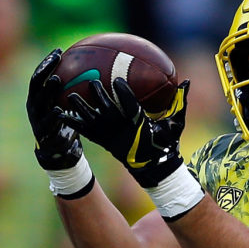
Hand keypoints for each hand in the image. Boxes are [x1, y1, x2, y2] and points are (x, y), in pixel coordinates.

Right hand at [27, 49, 84, 170]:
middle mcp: (34, 106)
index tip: (58, 51)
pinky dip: (53, 115)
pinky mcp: (42, 133)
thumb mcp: (66, 106)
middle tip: (56, 60)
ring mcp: (37, 119)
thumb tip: (92, 73)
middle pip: (37, 84)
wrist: (58, 151)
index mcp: (38, 97)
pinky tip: (59, 109)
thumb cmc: (65, 124)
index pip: (40, 75)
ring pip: (40, 101)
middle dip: (45, 70)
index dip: (47, 63)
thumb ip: (72, 92)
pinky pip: (47, 122)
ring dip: (48, 90)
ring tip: (56, 80)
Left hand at [62, 77, 189, 187]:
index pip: (131, 108)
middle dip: (99, 95)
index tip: (118, 80)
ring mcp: (111, 137)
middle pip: (108, 111)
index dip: (123, 94)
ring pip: (93, 120)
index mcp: (140, 125)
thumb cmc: (165, 142)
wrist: (154, 167)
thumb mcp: (176, 123)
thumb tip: (188, 82)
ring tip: (70, 95)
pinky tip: (61, 113)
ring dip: (82, 108)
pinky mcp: (102, 141)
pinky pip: (85, 131)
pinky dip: (73, 122)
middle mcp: (123, 131)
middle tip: (92, 81)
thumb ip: (179, 102)